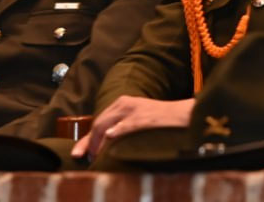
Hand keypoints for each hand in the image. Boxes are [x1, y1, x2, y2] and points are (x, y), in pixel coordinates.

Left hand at [71, 95, 193, 159]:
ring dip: (98, 142)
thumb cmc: (162, 121)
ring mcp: (134, 110)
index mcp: (122, 103)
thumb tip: (107, 143)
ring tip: (95, 156)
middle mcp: (125, 104)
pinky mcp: (145, 117)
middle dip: (89, 143)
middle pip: (98, 124)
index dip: (87, 140)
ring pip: (107, 125)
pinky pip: (127, 125)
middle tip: (87, 159)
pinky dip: (117, 131)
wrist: (185, 115)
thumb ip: (122, 126)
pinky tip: (110, 137)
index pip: (98, 122)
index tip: (78, 154)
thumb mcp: (138, 117)